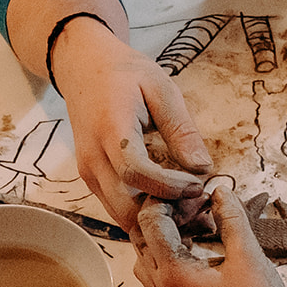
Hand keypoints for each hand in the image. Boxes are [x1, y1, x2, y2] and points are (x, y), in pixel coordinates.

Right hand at [55, 18, 213, 232]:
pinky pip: (115, 207)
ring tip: (184, 205)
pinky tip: (166, 201)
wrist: (84, 68)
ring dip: (152, 218)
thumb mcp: (161, 89)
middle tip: (195, 203)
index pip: (135, 172)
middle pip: (124, 206)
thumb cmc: (125, 74)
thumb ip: (181, 129)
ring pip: (119, 215)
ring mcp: (87, 171)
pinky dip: (140, 213)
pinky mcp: (90, 179)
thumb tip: (203, 167)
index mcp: (110, 129)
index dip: (168, 186)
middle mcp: (92, 157)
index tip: (197, 185)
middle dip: (163, 213)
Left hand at [132, 188, 286, 286]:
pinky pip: (157, 268)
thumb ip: (232, 219)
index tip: (200, 194)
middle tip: (199, 204)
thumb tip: (220, 190)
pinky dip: (170, 249)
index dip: (172, 199)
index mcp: (173, 272)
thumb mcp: (249, 257)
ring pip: (146, 252)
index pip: (150, 220)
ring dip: (165, 231)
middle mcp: (161, 285)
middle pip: (140, 234)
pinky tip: (201, 241)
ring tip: (200, 222)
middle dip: (165, 212)